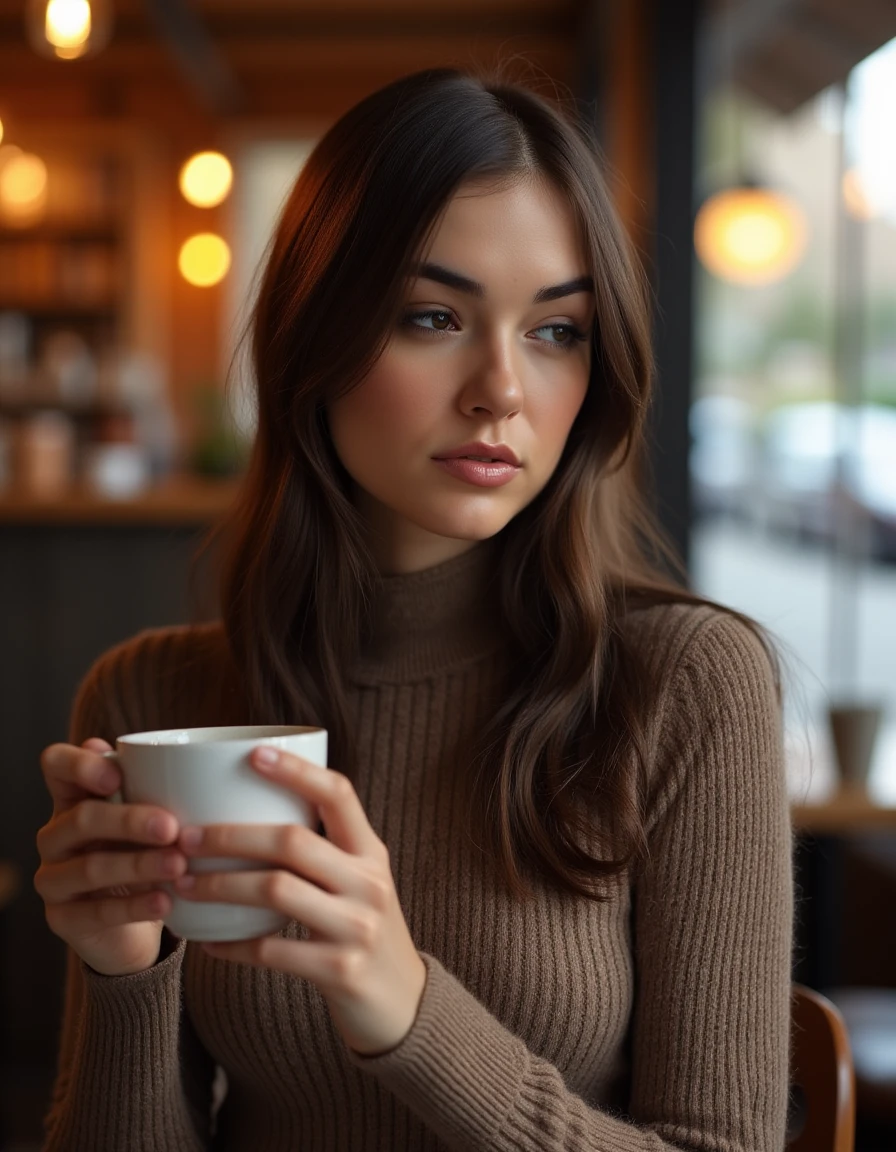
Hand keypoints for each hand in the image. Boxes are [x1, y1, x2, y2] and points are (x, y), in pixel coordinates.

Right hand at [35, 738, 187, 975]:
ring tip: (178, 866)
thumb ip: (161, 790)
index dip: (79, 765)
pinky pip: (96, 911)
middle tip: (172, 828)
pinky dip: (135, 906)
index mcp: (74, 798)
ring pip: (90, 867)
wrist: (134, 927)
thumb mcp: (152, 820)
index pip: (56, 764)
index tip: (117, 778)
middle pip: (81, 818)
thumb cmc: (146, 854)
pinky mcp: (62, 918)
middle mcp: (56, 835)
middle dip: (129, 821)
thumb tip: (196, 766)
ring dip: (138, 865)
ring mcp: (53, 878)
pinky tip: (164, 902)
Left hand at [173, 746, 426, 1056]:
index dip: (297, 771)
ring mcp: (357, 927)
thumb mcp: (358, 881)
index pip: (339, 794)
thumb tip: (251, 805)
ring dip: (220, 885)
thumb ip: (324, 849)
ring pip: (275, 890)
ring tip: (185, 883)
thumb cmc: (362, 930)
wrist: (402, 1005)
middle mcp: (369, 882)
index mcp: (370, 851)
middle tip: (186, 837)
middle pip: (292, 840)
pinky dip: (230, 944)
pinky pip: (270, 951)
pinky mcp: (340, 971)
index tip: (254, 753)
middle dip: (230, 835)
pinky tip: (207, 941)